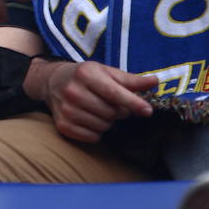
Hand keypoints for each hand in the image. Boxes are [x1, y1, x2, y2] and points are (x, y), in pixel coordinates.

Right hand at [26, 58, 156, 142]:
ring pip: (103, 126)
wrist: (53, 81)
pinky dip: (97, 132)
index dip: (133, 103)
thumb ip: (131, 79)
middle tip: (113, 104)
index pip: (114, 93)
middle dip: (119, 111)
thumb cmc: (86, 76)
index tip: (148, 111)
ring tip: (99, 110)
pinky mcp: (63, 125)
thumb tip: (155, 81)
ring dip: (108, 121)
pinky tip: (91, 119)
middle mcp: (73, 91)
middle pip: (111, 112)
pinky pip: (93, 137)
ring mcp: (66, 109)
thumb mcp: (106, 72)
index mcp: (86, 74)